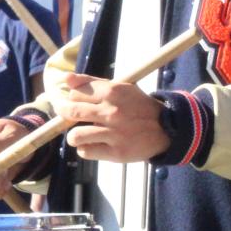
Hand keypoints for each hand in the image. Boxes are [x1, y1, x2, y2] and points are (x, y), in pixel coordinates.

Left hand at [52, 75, 168, 163]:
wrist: (166, 128)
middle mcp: (112, 112)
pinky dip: (86, 149)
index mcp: (112, 92)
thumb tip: (66, 78)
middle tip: (67, 117)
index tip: (77, 103)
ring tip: (81, 135)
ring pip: (75, 136)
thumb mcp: (120, 88)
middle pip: (71, 111)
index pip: (75, 93)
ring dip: (74, 136)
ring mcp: (114, 133)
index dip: (73, 98)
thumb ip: (92, 82)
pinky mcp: (116, 152)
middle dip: (64, 114)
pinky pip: (86, 152)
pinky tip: (93, 145)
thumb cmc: (137, 106)